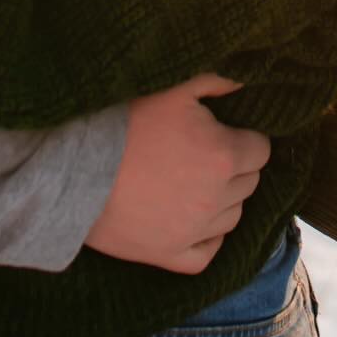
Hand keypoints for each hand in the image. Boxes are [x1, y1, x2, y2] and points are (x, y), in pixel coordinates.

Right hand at [85, 76, 270, 275]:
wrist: (75, 166)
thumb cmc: (127, 120)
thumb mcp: (175, 87)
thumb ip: (217, 81)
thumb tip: (245, 82)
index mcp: (224, 156)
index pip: (261, 149)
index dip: (247, 136)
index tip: (229, 129)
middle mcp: (216, 199)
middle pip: (250, 182)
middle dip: (238, 164)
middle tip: (211, 149)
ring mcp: (193, 231)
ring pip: (233, 217)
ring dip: (226, 198)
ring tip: (201, 179)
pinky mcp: (168, 255)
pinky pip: (206, 255)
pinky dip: (210, 239)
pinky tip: (201, 223)